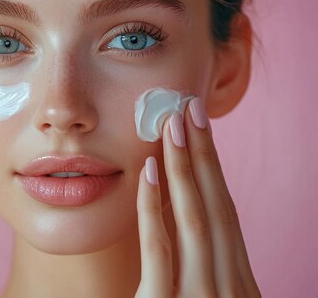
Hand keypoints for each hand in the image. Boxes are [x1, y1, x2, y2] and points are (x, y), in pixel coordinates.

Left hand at [134, 97, 260, 297]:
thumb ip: (204, 277)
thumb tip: (189, 242)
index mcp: (237, 282)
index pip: (226, 215)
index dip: (215, 169)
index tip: (202, 130)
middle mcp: (227, 285)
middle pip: (216, 207)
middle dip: (204, 155)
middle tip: (189, 108)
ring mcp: (200, 296)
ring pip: (194, 220)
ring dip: (184, 167)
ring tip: (172, 124)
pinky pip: (159, 250)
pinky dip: (154, 208)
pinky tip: (148, 171)